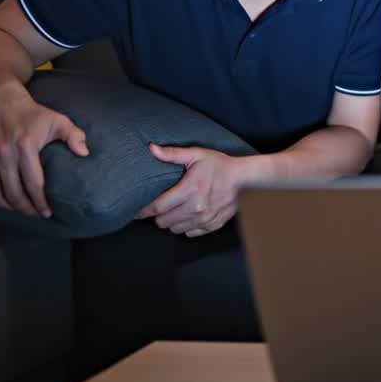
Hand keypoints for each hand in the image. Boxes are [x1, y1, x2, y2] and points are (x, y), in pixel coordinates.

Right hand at [0, 88, 88, 217]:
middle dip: (25, 209)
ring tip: (17, 208)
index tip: (47, 212)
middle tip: (34, 213)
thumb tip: (84, 154)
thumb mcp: (57, 120)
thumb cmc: (32, 113)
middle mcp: (3, 154)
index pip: (34, 184)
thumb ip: (74, 135)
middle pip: (13, 193)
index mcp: (26, 146)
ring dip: (5, 206)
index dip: (41, 202)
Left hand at [135, 145, 252, 237]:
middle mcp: (197, 208)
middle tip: (161, 207)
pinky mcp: (212, 225)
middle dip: (158, 216)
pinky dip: (186, 227)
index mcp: (190, 190)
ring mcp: (205, 219)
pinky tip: (188, 216)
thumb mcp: (196, 155)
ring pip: (175, 229)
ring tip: (174, 211)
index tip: (137, 211)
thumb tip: (151, 148)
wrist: (243, 178)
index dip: (144, 211)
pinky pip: (190, 233)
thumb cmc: (218, 165)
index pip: (158, 207)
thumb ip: (172, 154)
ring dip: (172, 222)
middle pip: (164, 222)